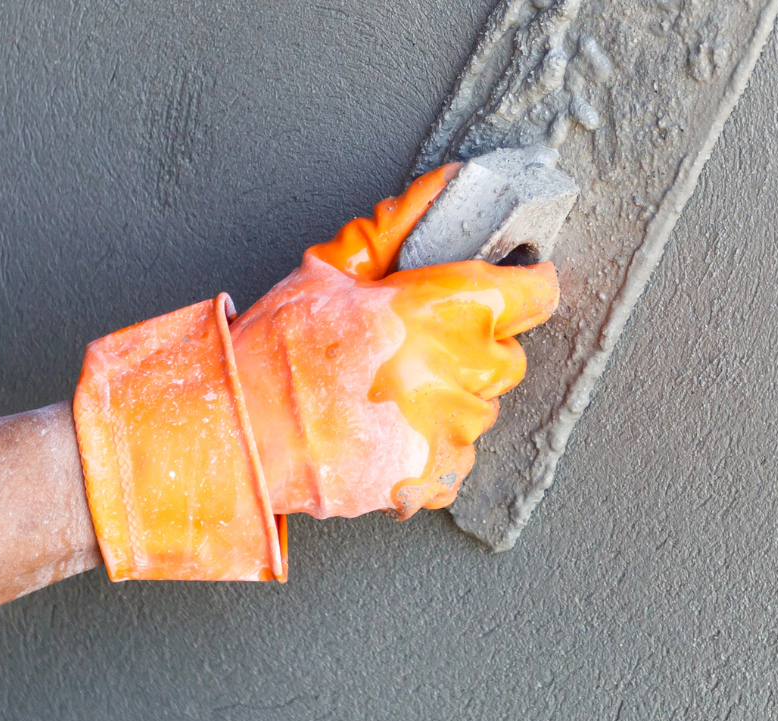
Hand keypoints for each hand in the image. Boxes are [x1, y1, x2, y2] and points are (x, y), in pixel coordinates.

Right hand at [231, 165, 559, 519]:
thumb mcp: (333, 268)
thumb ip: (398, 228)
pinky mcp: (433, 476)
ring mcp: (448, 429)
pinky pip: (456, 458)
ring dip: (450, 400)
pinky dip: (429, 448)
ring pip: (481, 410)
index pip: (535, 293)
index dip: (526, 286)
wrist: (242, 430)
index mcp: (443, 308)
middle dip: (474, 349)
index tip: (515, 286)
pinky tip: (385, 430)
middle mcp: (458, 370)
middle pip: (508, 357)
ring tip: (390, 393)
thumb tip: (445, 187)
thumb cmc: (279, 348)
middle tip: (418, 348)